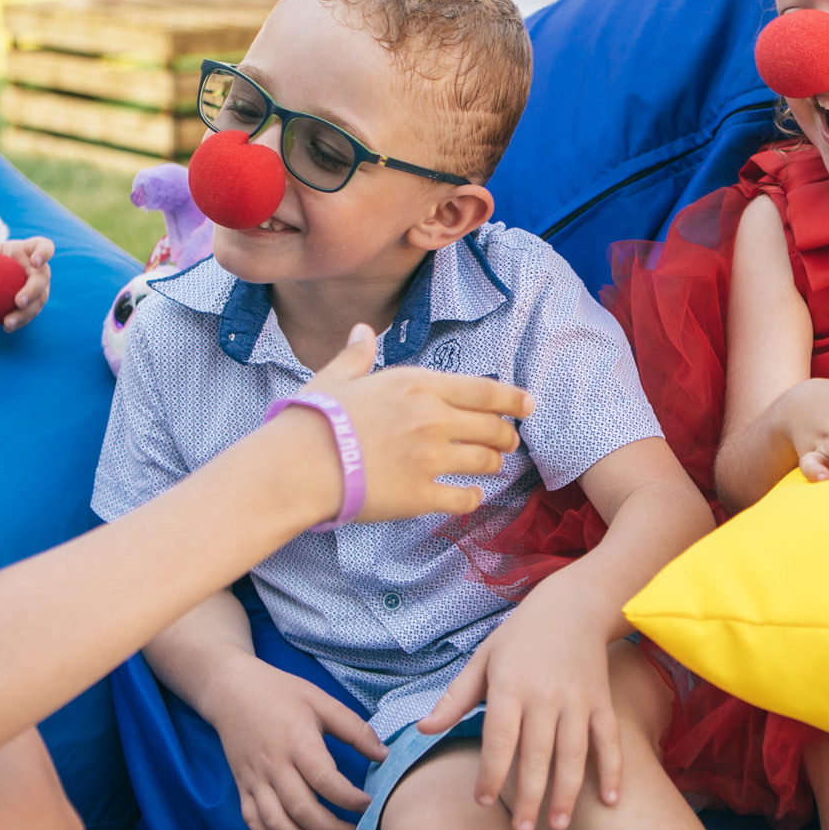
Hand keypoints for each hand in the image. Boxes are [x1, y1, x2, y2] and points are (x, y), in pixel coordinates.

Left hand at [0, 237, 53, 330]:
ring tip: (8, 322)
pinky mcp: (35, 303)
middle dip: (32, 291)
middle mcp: (42, 270)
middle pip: (42, 279)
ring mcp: (41, 288)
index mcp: (34, 251)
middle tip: (18, 302)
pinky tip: (6, 327)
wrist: (0, 272)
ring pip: (38, 302)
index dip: (44, 254)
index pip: (45, 247)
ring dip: (25, 314)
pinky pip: (29, 314)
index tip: (34, 261)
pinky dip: (19, 321)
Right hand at [202, 654, 386, 829]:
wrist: (232, 690)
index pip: (325, 781)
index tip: (369, 805)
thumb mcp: (321, 700)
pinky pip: (254, 823)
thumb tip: (384, 755)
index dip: (349, 799)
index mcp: (297, 741)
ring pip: (277, 824)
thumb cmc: (281, 692)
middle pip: (302, 810)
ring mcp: (255, 779)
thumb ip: (354, 729)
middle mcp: (274, 765)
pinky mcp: (242, 788)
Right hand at [296, 325, 532, 524]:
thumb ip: (358, 354)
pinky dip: (473, 497)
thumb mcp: (337, 377)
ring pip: (485, 462)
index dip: (513, 399)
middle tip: (507, 442)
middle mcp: (432, 418)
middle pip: (493, 428)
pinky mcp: (421, 495)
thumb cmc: (314, 418)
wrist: (298, 464)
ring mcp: (430, 458)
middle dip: (506, 436)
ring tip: (490, 466)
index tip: (530, 404)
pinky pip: (464, 498)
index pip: (483, 390)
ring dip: (492, 464)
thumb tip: (362, 331)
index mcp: (418, 384)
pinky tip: (470, 496)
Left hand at [419, 572, 623, 829]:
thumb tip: (422, 729)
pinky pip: (608, 740)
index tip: (482, 802)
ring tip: (559, 826)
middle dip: (528, 795)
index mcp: (510, 685)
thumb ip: (455, 698)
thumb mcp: (482, 660)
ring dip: (568, 792)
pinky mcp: (602, 701)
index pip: (499, 738)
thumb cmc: (519, 638)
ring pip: (573, 753)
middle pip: (536, 753)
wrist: (572, 606)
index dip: (490, 772)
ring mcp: (577, 699)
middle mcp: (544, 694)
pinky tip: (611, 802)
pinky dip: (612, 770)